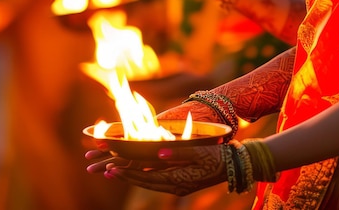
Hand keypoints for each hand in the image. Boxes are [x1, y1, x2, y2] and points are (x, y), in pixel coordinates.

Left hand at [101, 144, 226, 195]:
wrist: (234, 166)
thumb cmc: (219, 156)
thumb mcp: (200, 152)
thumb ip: (178, 152)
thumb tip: (158, 152)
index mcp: (179, 179)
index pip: (147, 178)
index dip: (128, 173)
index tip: (112, 168)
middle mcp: (176, 186)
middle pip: (144, 182)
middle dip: (124, 176)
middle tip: (105, 170)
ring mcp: (178, 185)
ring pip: (149, 182)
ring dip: (132, 176)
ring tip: (114, 170)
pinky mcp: (181, 182)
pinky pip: (158, 180)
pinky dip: (144, 175)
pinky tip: (136, 171)